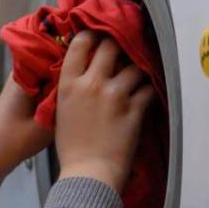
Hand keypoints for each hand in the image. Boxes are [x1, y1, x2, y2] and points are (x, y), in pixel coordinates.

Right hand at [55, 31, 154, 191]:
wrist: (87, 172)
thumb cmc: (70, 147)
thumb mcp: (60, 112)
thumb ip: (71, 88)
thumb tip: (83, 73)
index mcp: (69, 85)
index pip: (81, 44)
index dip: (91, 35)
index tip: (96, 37)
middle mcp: (92, 84)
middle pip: (110, 46)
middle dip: (118, 46)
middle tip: (121, 51)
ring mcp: (115, 96)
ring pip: (135, 66)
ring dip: (136, 71)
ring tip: (134, 78)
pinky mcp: (134, 109)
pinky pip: (148, 89)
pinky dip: (147, 91)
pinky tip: (142, 97)